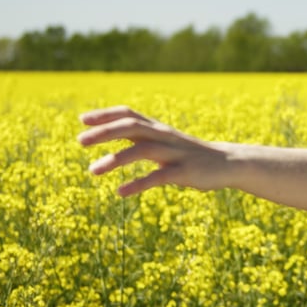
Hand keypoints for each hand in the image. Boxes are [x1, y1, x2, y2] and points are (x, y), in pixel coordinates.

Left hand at [77, 106, 231, 195]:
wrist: (227, 163)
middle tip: (79, 140)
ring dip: (115, 159)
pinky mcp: (184, 172)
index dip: (106, 114)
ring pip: (142, 150)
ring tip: (92, 170)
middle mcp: (164, 136)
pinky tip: (120, 193)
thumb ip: (143, 138)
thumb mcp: (166, 142)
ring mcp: (174, 153)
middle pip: (131, 127)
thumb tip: (114, 135)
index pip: (129, 114)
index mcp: (158, 129)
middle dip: (104, 132)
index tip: (83, 120)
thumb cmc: (190, 154)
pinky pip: (157, 176)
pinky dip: (137, 184)